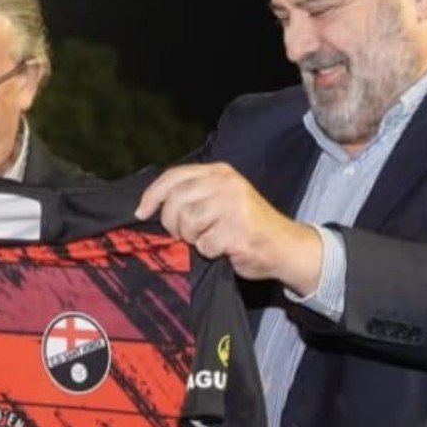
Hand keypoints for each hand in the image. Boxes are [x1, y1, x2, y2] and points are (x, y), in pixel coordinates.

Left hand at [134, 162, 321, 292]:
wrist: (285, 247)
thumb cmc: (247, 226)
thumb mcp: (221, 199)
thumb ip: (193, 195)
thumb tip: (150, 206)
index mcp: (220, 172)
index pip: (174, 176)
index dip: (152, 195)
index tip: (141, 212)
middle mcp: (226, 184)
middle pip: (175, 201)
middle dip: (174, 224)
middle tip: (187, 235)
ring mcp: (234, 205)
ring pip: (188, 223)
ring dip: (193, 239)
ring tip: (210, 239)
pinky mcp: (239, 230)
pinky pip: (205, 245)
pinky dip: (210, 253)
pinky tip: (225, 249)